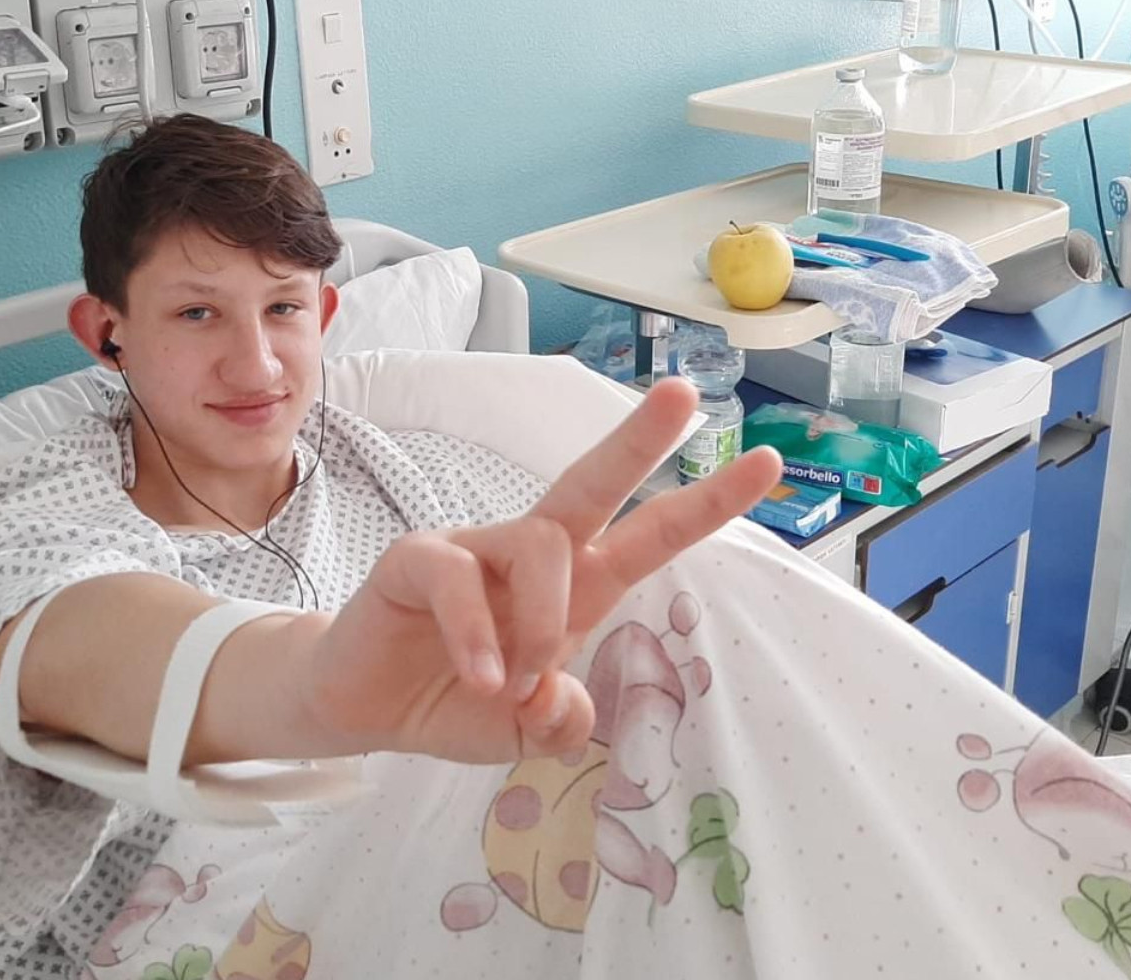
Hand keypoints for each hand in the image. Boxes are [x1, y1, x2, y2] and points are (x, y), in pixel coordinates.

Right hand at [303, 378, 781, 763]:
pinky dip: (478, 636)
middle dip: (641, 440)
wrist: (363, 707)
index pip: (650, 535)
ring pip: (542, 545)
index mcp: (576, 584)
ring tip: (517, 684)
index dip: (706, 504)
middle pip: (594, 481)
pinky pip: (459, 579)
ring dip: (546, 623)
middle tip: (685, 397)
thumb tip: (564, 698)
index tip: (767, 465)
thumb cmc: (454, 700)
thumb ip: (562, 723)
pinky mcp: (417, 559)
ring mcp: (475, 549)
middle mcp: (533, 552)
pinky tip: (481, 679)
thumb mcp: (526, 733)